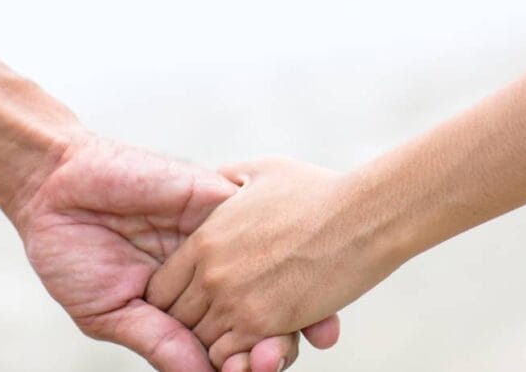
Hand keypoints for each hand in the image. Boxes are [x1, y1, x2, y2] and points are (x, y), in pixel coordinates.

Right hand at [9, 135, 338, 370]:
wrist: (54, 186)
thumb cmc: (72, 252)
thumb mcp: (109, 311)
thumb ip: (158, 340)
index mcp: (185, 305)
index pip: (229, 340)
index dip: (250, 362)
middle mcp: (211, 273)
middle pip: (262, 311)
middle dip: (279, 340)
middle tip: (280, 359)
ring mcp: (220, 235)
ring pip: (272, 270)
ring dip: (297, 301)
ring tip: (310, 332)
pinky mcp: (218, 198)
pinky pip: (260, 217)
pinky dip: (283, 243)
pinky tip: (299, 271)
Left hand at [146, 158, 395, 368]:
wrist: (363, 216)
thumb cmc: (318, 191)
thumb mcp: (260, 172)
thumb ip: (226, 181)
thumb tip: (215, 183)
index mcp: (204, 239)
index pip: (162, 288)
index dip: (176, 298)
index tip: (197, 299)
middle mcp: (211, 273)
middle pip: (177, 320)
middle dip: (195, 325)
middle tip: (221, 321)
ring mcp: (235, 302)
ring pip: (202, 343)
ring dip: (220, 344)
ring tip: (244, 334)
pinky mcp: (265, 324)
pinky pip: (230, 358)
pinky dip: (240, 358)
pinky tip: (261, 345)